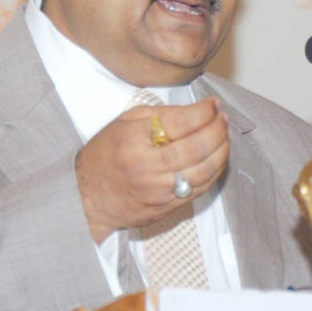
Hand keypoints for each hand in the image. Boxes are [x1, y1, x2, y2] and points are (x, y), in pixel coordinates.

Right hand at [76, 97, 229, 242]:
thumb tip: (193, 110)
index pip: (181, 122)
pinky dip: (215, 171)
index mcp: (134, 140)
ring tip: (224, 135)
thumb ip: (157, 114)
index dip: (203, 111)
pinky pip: (200, 188)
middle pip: (197, 146)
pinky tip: (217, 158)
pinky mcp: (167, 206)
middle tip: (222, 117)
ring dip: (221, 150)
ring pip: (204, 170)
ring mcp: (159, 190)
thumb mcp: (122, 123)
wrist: (87, 198)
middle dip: (218, 128)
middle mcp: (148, 166)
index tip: (212, 103)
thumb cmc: (104, 155)